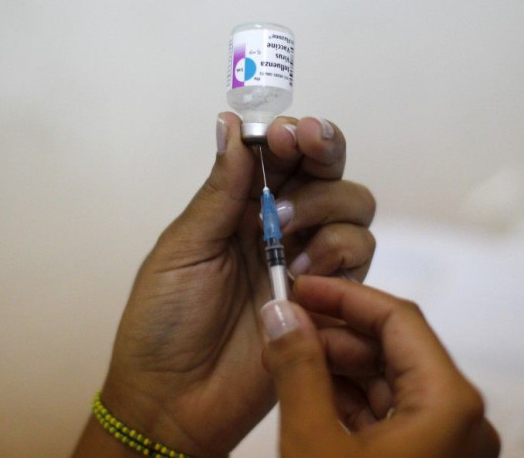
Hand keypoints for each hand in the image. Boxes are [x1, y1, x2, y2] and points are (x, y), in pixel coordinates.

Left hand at [96, 113, 375, 455]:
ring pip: (353, 206)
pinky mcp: (328, 298)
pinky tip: (301, 271)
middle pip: (326, 170)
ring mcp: (305, 260)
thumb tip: (233, 124)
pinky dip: (339, 251)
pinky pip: (360, 255)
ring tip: (287, 231)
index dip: (290, 135)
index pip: (279, 156)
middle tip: (304, 149)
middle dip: (321, 151)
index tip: (284, 133)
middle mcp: (277, 226)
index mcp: (236, 207)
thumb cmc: (163, 322)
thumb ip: (220, 190)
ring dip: (326, 205)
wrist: (174, 400)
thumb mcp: (184, 248)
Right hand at [261, 276, 499, 456]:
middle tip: (282, 328)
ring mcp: (447, 444)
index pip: (399, 319)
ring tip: (285, 361)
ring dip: (335, 367)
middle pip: (394, 349)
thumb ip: (297, 368)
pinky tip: (307, 391)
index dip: (343, 297)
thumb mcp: (311, 441)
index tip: (299, 288)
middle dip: (333, 335)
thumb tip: (280, 313)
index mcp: (448, 405)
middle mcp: (460, 420)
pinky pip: (389, 414)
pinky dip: (347, 400)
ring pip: (389, 382)